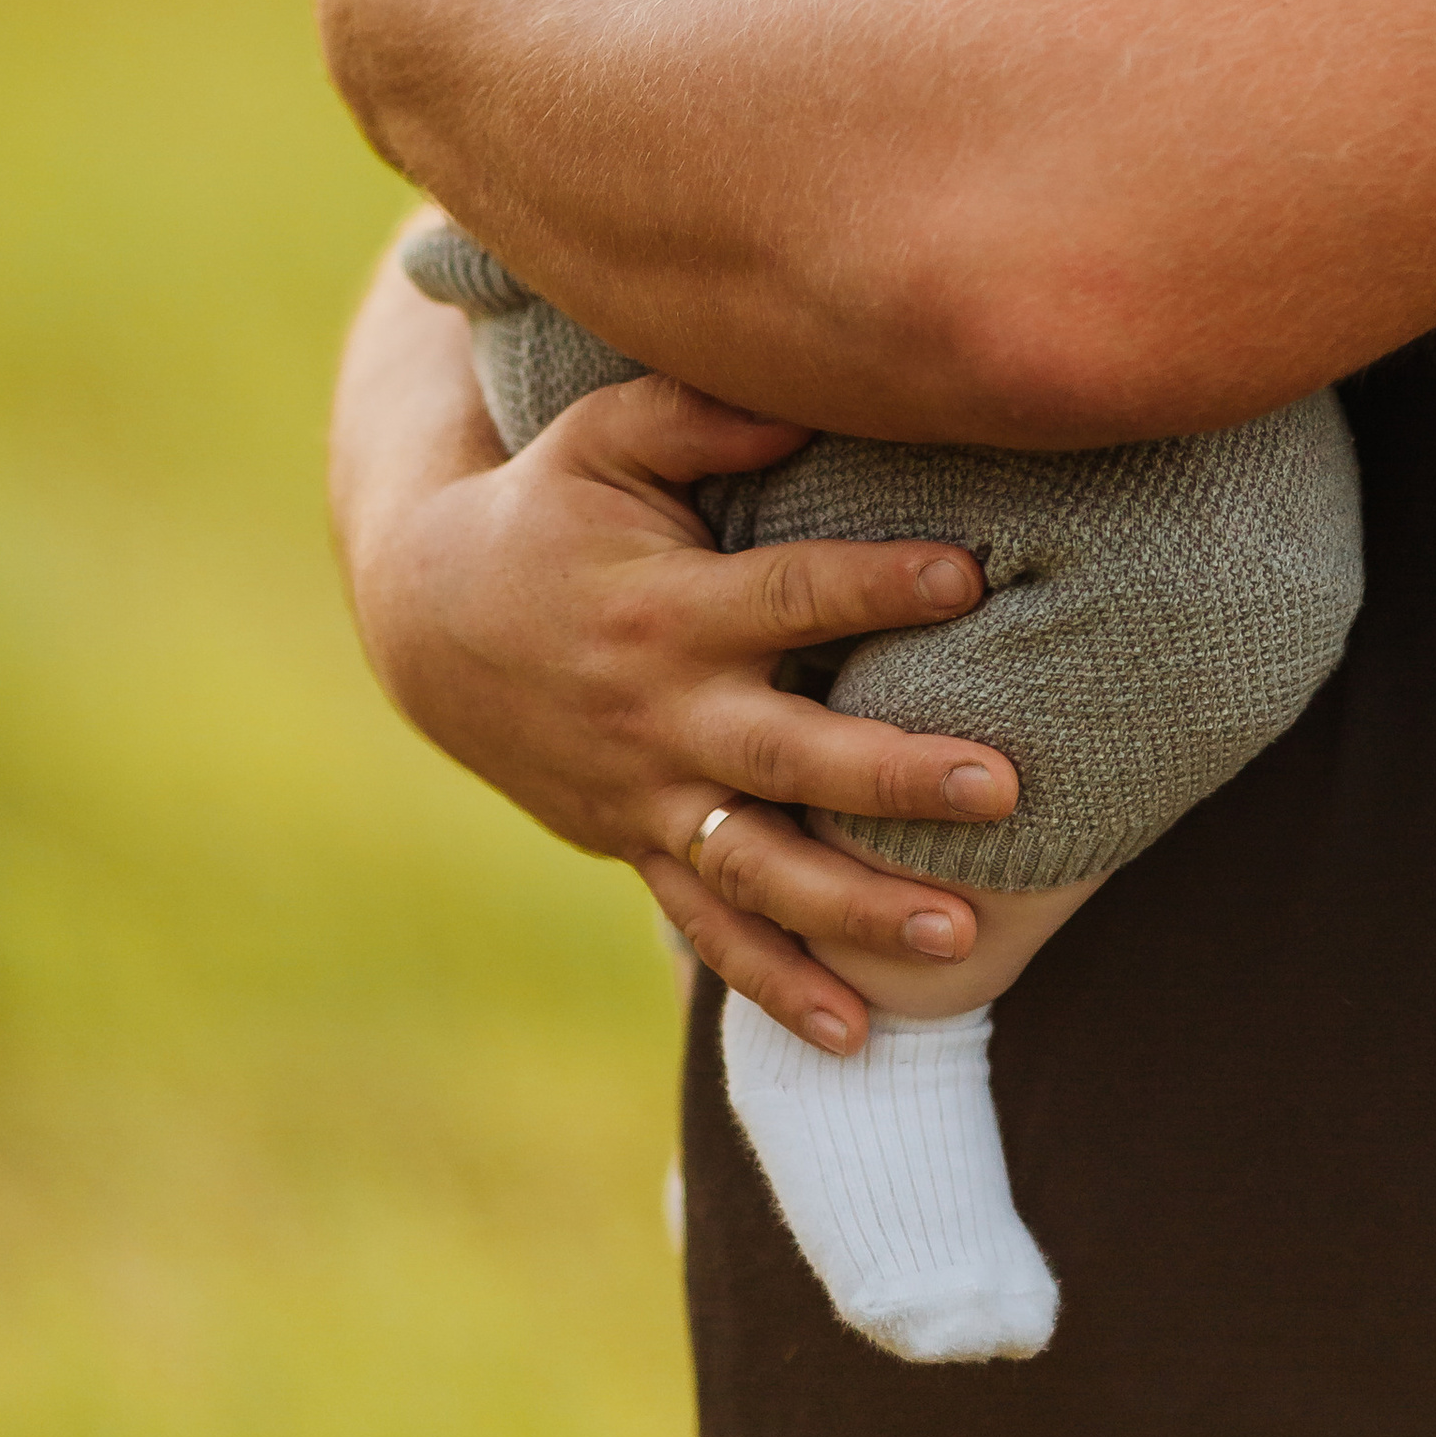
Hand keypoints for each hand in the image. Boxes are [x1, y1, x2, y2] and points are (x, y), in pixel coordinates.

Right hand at [337, 301, 1022, 1052]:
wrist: (433, 622)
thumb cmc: (551, 505)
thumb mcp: (606, 436)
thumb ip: (705, 414)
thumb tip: (814, 401)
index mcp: (667, 605)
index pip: (791, 595)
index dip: (879, 584)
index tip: (971, 577)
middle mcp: (663, 711)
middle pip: (793, 753)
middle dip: (896, 773)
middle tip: (1002, 785)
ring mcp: (649, 794)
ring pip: (763, 867)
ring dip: (858, 906)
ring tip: (958, 934)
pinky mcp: (637, 844)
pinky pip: (710, 929)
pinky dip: (777, 987)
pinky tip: (857, 1035)